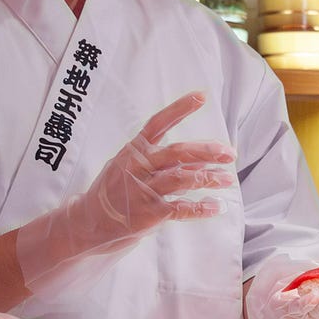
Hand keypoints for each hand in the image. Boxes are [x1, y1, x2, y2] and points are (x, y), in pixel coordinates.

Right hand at [16, 92, 235, 285]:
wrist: (89, 222)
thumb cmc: (116, 190)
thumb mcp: (133, 168)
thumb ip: (166, 163)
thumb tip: (202, 160)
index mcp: (134, 150)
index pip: (158, 122)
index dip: (180, 108)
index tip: (201, 96)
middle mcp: (138, 166)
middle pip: (177, 152)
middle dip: (207, 151)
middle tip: (230, 153)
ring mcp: (143, 190)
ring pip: (183, 179)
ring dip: (209, 178)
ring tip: (229, 179)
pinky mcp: (149, 214)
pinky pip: (181, 208)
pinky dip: (201, 208)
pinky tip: (217, 206)